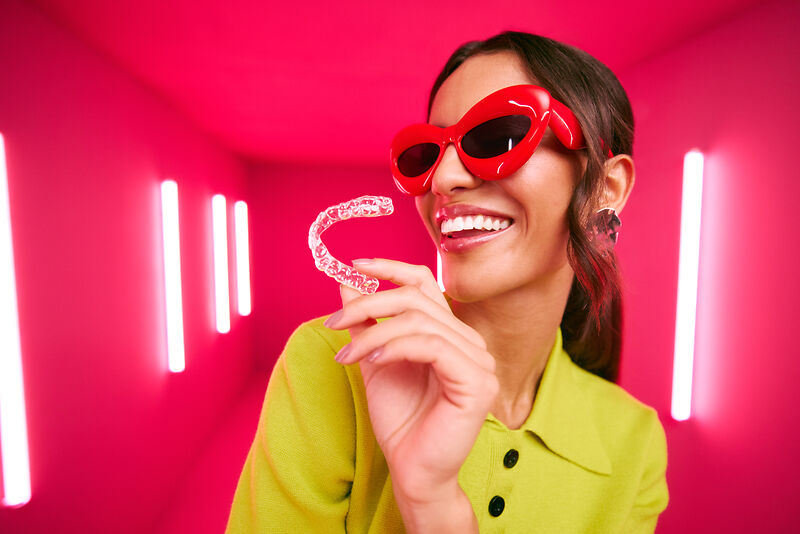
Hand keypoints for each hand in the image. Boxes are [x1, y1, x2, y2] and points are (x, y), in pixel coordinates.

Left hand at [325, 259, 498, 507]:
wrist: (412, 470)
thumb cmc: (399, 420)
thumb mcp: (374, 360)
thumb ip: (365, 322)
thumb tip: (346, 282)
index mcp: (450, 333)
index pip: (425, 284)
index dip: (391, 268)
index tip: (355, 265)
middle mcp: (470, 341)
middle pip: (417, 298)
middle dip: (368, 305)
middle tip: (333, 323)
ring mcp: (479, 361)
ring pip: (419, 321)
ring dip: (373, 333)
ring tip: (349, 356)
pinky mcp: (478, 382)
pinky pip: (432, 346)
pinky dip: (395, 348)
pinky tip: (373, 362)